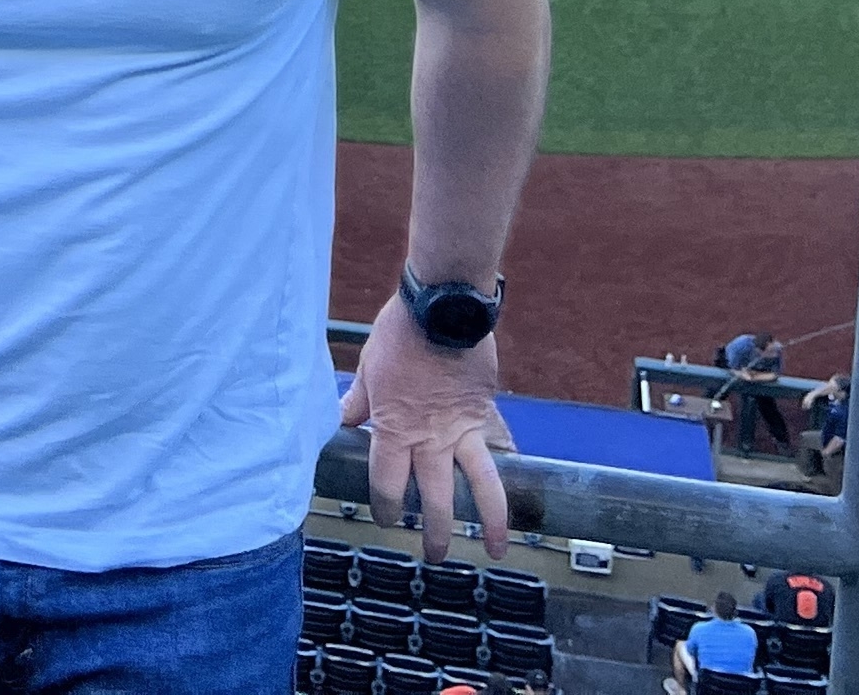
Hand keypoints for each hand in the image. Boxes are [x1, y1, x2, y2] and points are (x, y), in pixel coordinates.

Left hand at [339, 293, 513, 560]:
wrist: (444, 305)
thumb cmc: (400, 331)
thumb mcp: (369, 366)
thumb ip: (358, 400)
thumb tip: (342, 420)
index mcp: (394, 429)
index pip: (388, 484)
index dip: (387, 507)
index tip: (389, 519)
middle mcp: (430, 438)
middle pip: (435, 500)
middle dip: (435, 532)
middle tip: (435, 555)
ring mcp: (464, 429)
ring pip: (481, 486)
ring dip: (489, 521)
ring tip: (494, 549)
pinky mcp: (487, 412)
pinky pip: (499, 448)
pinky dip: (508, 468)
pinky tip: (516, 488)